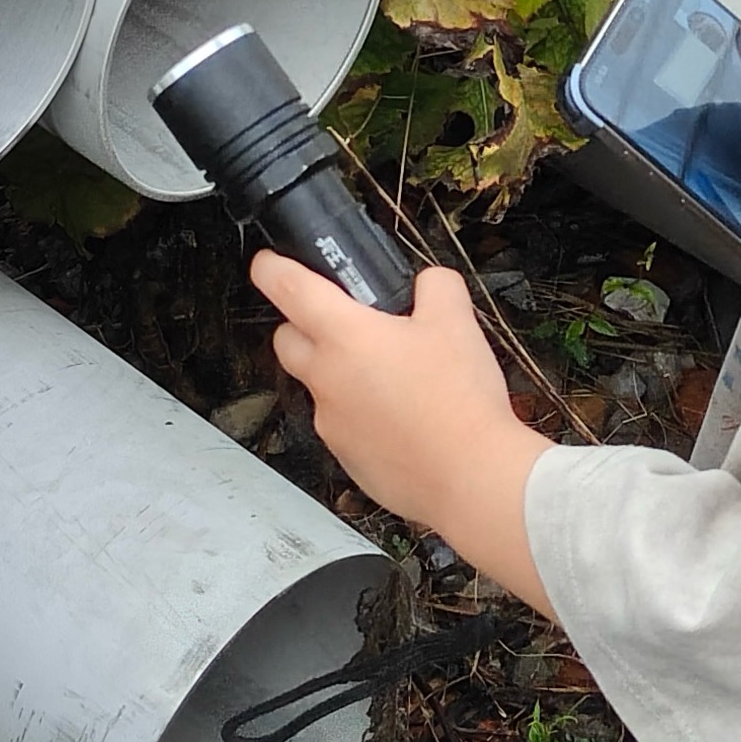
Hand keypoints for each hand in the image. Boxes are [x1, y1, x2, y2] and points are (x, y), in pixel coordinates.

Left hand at [252, 253, 553, 614]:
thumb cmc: (458, 402)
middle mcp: (326, 379)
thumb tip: (427, 284)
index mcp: (344, 336)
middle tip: (346, 322)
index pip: (286, 288)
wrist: (471, 477)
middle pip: (287, 341)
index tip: (269, 264)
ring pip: (320, 386)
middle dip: (305, 326)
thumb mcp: (456, 321)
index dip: (271, 268)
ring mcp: (332, 423)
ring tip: (393, 376)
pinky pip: (343, 425)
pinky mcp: (347, 458)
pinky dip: (362, 415)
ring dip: (341, 375)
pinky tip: (403, 416)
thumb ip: (435, 286)